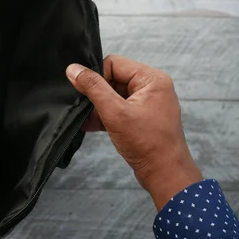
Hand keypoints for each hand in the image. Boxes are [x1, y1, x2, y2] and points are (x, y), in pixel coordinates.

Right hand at [66, 55, 201, 209]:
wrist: (165, 174)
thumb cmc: (146, 143)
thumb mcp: (114, 112)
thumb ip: (93, 88)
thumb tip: (73, 69)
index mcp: (151, 79)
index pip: (114, 63)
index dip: (97, 77)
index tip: (87, 94)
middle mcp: (152, 87)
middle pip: (113, 78)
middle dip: (97, 94)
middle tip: (86, 109)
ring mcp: (148, 103)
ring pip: (114, 95)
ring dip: (99, 107)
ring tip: (87, 120)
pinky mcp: (142, 118)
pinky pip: (119, 109)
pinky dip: (106, 116)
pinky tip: (90, 126)